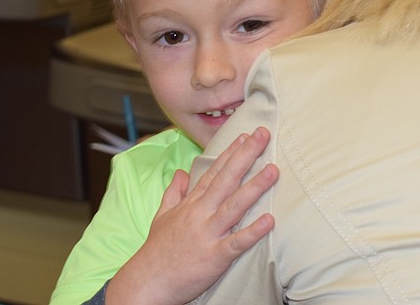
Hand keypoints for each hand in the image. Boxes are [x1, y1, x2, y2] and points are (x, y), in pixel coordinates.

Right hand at [105, 127, 277, 304]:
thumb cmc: (156, 251)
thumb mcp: (161, 216)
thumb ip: (174, 193)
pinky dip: (253, 232)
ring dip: (254, 187)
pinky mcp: (214, 256)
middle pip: (226, 179)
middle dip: (246, 156)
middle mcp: (201, 214)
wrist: (146, 283)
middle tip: (263, 135)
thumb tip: (180, 172)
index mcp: (191, 204)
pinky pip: (236, 243)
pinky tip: (270, 220)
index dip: (231, 152)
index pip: (214, 172)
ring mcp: (208, 234)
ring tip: (273, 170)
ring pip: (234, 206)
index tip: (246, 135)